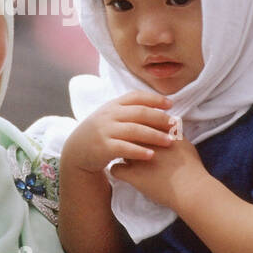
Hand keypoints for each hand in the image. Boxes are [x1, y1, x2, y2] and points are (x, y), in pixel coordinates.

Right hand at [62, 92, 176, 175]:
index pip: (136, 97)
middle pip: (139, 113)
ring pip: (134, 130)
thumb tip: (157, 106)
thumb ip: (129, 110)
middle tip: (175, 125)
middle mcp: (109, 115)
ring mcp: (105, 130)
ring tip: (169, 141)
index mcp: (113, 105)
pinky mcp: (103, 147)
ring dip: (154, 135)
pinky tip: (151, 155)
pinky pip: (124, 148)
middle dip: (160, 118)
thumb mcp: (111, 117)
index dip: (154, 99)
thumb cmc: (101, 133)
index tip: (171, 104)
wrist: (77, 151)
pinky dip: (139, 151)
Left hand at [114, 133, 205, 211]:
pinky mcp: (131, 175)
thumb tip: (168, 131)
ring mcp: (135, 158)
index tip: (138, 136)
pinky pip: (116, 169)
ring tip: (126, 159)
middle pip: (126, 136)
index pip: (138, 124)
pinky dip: (117, 170)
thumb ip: (172, 134)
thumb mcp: (184, 143)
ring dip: (121, 154)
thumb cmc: (191, 166)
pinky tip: (122, 173)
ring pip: (118, 151)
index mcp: (155, 132)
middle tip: (129, 146)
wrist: (190, 187)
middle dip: (126, 140)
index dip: (137, 128)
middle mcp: (143, 142)